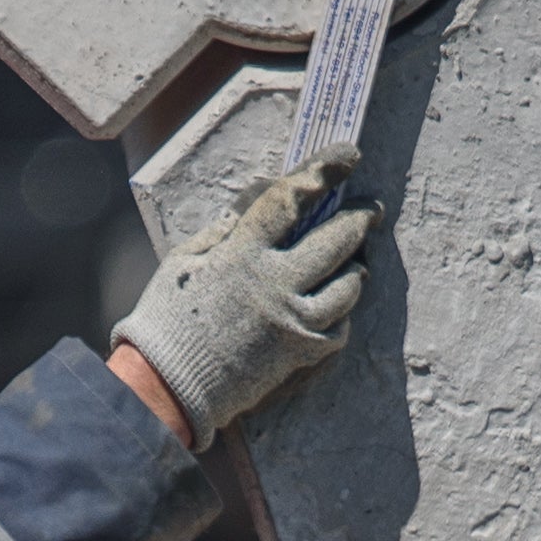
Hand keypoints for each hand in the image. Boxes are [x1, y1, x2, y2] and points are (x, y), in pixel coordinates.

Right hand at [115, 162, 375, 443]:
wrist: (167, 383)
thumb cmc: (168, 317)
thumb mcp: (185, 259)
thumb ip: (224, 229)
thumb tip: (255, 201)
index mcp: (242, 252)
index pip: (291, 200)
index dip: (323, 172)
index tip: (348, 157)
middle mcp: (274, 283)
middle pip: (335, 241)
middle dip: (360, 219)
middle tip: (372, 209)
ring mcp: (292, 319)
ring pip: (348, 286)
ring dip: (355, 268)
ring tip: (356, 261)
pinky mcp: (299, 351)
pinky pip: (338, 327)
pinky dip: (340, 313)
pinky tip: (334, 305)